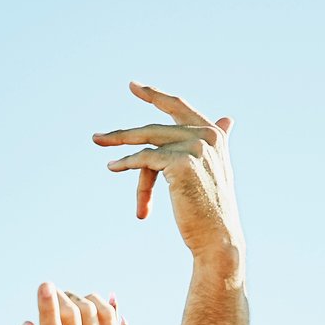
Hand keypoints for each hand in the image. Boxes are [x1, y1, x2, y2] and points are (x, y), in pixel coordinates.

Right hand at [4, 284, 121, 324]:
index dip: (48, 308)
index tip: (44, 285)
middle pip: (73, 320)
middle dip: (60, 298)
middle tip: (51, 292)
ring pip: (92, 314)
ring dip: (76, 298)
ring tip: (65, 300)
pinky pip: (108, 317)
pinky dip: (96, 303)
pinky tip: (83, 303)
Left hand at [94, 83, 243, 266]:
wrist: (218, 238)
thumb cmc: (211, 210)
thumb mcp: (214, 169)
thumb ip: (215, 143)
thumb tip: (227, 120)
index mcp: (214, 135)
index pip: (179, 107)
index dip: (155, 95)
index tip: (133, 86)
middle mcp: (207, 136)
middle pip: (155, 128)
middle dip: (124, 134)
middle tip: (97, 138)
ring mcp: (195, 147)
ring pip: (147, 142)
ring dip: (121, 149)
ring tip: (100, 150)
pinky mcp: (181, 162)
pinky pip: (144, 159)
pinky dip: (126, 164)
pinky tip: (114, 167)